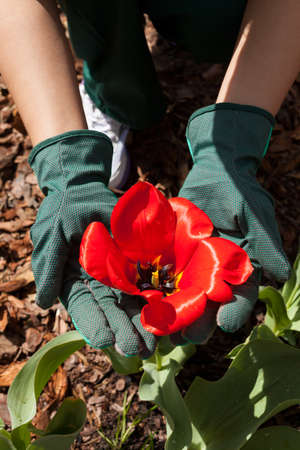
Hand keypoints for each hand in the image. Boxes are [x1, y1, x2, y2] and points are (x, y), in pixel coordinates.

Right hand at [29, 130, 155, 356]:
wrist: (86, 188)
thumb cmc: (65, 210)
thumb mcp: (52, 235)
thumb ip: (49, 268)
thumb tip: (44, 304)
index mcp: (75, 282)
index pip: (85, 308)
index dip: (95, 324)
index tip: (106, 340)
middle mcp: (97, 283)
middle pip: (110, 311)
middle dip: (123, 331)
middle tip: (138, 350)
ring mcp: (117, 275)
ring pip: (130, 303)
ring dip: (140, 323)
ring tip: (153, 343)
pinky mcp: (134, 263)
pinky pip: (144, 282)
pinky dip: (153, 298)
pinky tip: (163, 314)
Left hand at [170, 103, 289, 344]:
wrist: (215, 171)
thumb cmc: (239, 191)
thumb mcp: (254, 213)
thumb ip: (265, 243)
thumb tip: (281, 273)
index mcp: (239, 270)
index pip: (241, 297)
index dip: (236, 311)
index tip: (229, 325)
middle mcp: (214, 274)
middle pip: (208, 306)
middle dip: (199, 323)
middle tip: (188, 339)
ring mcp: (191, 267)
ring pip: (182, 298)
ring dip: (172, 316)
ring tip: (161, 332)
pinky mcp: (170, 257)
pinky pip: (160, 277)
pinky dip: (151, 291)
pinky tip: (141, 304)